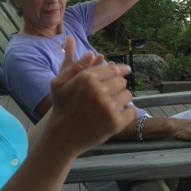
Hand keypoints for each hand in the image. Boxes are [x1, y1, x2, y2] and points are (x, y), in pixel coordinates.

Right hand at [47, 36, 136, 155]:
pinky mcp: (115, 122)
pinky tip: (120, 113)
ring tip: (114, 103)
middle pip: (121, 81)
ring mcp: (109, 107)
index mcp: (87, 78)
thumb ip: (75, 66)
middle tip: (114, 90)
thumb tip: (92, 53)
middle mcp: (99, 91)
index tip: (127, 70)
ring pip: (127, 95)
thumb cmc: (60, 108)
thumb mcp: (58, 83)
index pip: (113, 69)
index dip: (121, 69)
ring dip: (123, 98)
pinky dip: (128, 112)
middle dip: (119, 85)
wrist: (62, 137)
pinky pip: (131, 111)